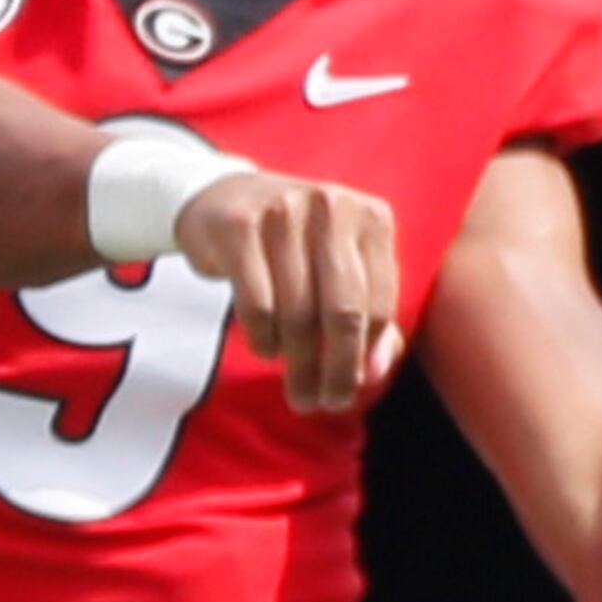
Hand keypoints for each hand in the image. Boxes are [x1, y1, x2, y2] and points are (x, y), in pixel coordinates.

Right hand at [176, 168, 400, 419]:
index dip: (366, 355)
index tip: (352, 388)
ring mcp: (285, 212)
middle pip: (343, 311)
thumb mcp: (341, 270)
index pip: (379, 304)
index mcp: (372, 218)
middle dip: (336, 369)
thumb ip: (368, 319)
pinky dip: (264, 340)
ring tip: (297, 388)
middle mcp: (333, 207)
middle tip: (324, 403)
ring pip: (298, 314)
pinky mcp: (240, 227)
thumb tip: (374, 374)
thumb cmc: (295, 247)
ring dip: (297, 364)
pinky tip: (267, 348)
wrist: (223, 198)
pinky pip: (258, 306)